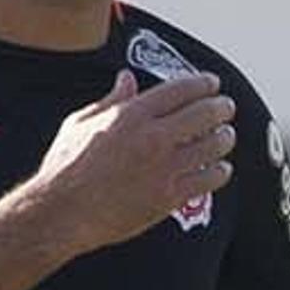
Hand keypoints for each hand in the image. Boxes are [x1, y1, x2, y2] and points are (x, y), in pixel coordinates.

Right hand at [16, 70, 236, 257]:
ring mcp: (164, 168)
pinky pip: (207, 180)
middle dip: (221, 107)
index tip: (212, 83)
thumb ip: (110, 100)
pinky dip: (220, 172)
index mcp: (130, 115)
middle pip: (202, 114)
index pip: (178, 90)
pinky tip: (221, 168)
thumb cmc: (65, 167)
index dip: (201, 83)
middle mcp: (152, 137)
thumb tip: (127, 78)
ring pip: (212, 146)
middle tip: (227, 106)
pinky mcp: (169, 196)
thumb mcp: (80, 123)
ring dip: (225, 137)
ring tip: (227, 135)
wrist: (62, 211)